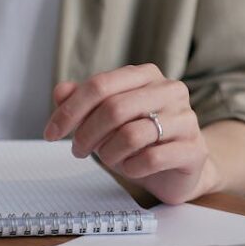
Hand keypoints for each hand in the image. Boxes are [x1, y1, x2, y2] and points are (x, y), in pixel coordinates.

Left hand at [43, 64, 219, 203]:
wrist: (177, 169)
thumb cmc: (138, 140)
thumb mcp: (104, 119)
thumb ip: (82, 102)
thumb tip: (61, 91)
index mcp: (145, 76)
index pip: (99, 86)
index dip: (69, 111)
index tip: (50, 133)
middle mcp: (169, 90)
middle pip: (113, 109)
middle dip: (86, 134)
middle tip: (78, 150)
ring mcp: (186, 119)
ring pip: (131, 135)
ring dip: (108, 153)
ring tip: (109, 159)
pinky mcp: (194, 149)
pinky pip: (151, 158)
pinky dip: (131, 168)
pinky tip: (131, 168)